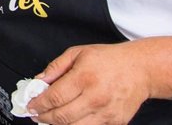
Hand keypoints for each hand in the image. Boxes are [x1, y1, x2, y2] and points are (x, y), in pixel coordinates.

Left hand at [27, 43, 150, 124]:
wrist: (140, 69)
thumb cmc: (109, 59)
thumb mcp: (78, 53)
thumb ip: (56, 67)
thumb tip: (39, 80)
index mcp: (84, 78)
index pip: (55, 97)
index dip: (39, 104)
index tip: (31, 105)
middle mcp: (95, 97)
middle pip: (62, 116)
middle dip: (44, 117)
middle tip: (36, 114)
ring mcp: (106, 113)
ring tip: (49, 119)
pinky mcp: (115, 122)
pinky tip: (69, 121)